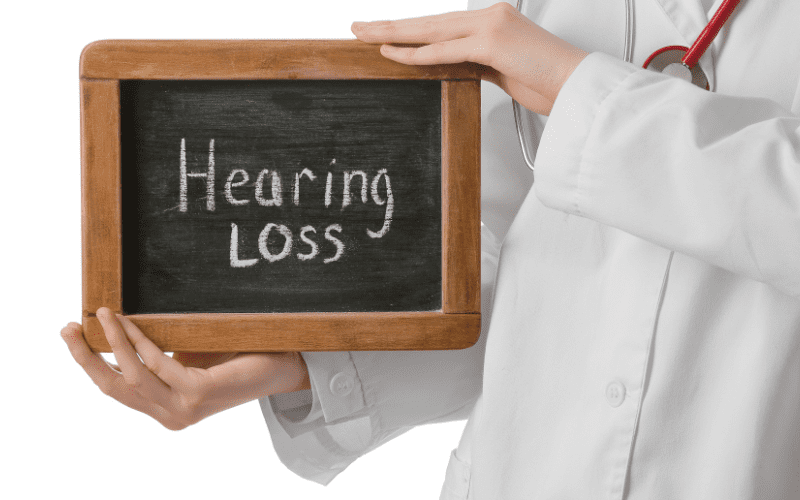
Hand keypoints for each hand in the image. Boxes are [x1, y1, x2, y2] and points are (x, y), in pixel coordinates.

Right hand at [61, 308, 309, 429]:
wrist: (281, 367)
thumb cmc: (237, 357)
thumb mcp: (189, 355)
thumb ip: (161, 351)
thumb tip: (122, 322)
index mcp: (165, 409)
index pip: (116, 390)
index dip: (89, 364)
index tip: (72, 334)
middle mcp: (170, 415)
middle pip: (113, 388)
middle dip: (86, 357)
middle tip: (67, 328)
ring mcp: (182, 409)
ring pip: (131, 376)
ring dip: (114, 341)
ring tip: (103, 313)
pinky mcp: (196, 395)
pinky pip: (158, 363)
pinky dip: (140, 341)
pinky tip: (130, 322)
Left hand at [351, 2, 587, 114]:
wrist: (578, 86)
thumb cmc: (549, 82)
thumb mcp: (504, 71)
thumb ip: (477, 64)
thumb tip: (454, 67)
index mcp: (493, 22)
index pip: (441, 26)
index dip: (411, 30)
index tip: (386, 34)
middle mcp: (491, 17)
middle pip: (429, 22)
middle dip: (391, 26)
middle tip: (360, 27)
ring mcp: (492, 27)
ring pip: (431, 31)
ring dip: (394, 35)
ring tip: (366, 36)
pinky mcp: (493, 43)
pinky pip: (446, 49)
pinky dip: (417, 54)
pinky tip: (394, 54)